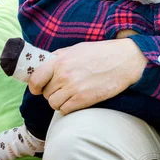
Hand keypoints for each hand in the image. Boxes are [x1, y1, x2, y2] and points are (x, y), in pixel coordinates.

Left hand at [28, 38, 146, 114]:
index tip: (39, 88)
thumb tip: (44, 67)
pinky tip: (79, 100)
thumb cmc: (101, 53)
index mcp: (60, 60)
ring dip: (61, 102)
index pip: (36, 79)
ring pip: (54, 104)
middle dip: (54, 92)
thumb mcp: (77, 48)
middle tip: (66, 88)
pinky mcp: (83, 99)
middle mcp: (64, 74)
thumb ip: (59, 57)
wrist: (124, 60)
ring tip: (73, 94)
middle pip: (47, 93)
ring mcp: (73, 88)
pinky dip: (69, 108)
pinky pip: (65, 111)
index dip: (35, 86)